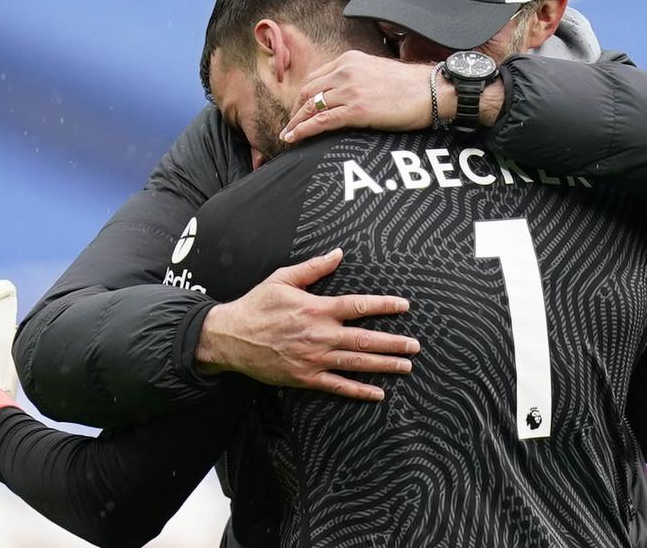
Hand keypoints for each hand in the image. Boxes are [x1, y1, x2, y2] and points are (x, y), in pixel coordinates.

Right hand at [195, 248, 420, 400]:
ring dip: (384, 365)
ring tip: (406, 366)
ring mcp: (314, 359)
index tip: (404, 306)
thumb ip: (313, 268)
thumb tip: (338, 253)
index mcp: (317, 309)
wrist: (231, 337)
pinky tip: (378, 393)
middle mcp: (320, 335)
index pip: (358, 306)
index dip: (384, 305)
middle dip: (394, 342)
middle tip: (415, 345)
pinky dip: (359, 390)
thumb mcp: (282, 279)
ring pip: (357, 363)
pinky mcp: (305, 377)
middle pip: (365, 339)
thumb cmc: (257, 306)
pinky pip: (338, 386)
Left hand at [281, 51, 440, 144]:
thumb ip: (357, 78)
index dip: (302, 96)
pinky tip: (293, 138)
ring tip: (287, 136)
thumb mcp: (377, 72)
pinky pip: (321, 121)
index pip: (315, 78)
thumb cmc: (410, 86)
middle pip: (307, 91)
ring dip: (295, 123)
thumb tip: (344, 94)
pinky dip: (303, 130)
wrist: (433, 91)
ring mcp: (350, 90)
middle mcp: (346, 71)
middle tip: (290, 126)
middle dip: (295, 110)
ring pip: (311, 107)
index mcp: (349, 60)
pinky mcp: (357, 110)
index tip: (298, 109)